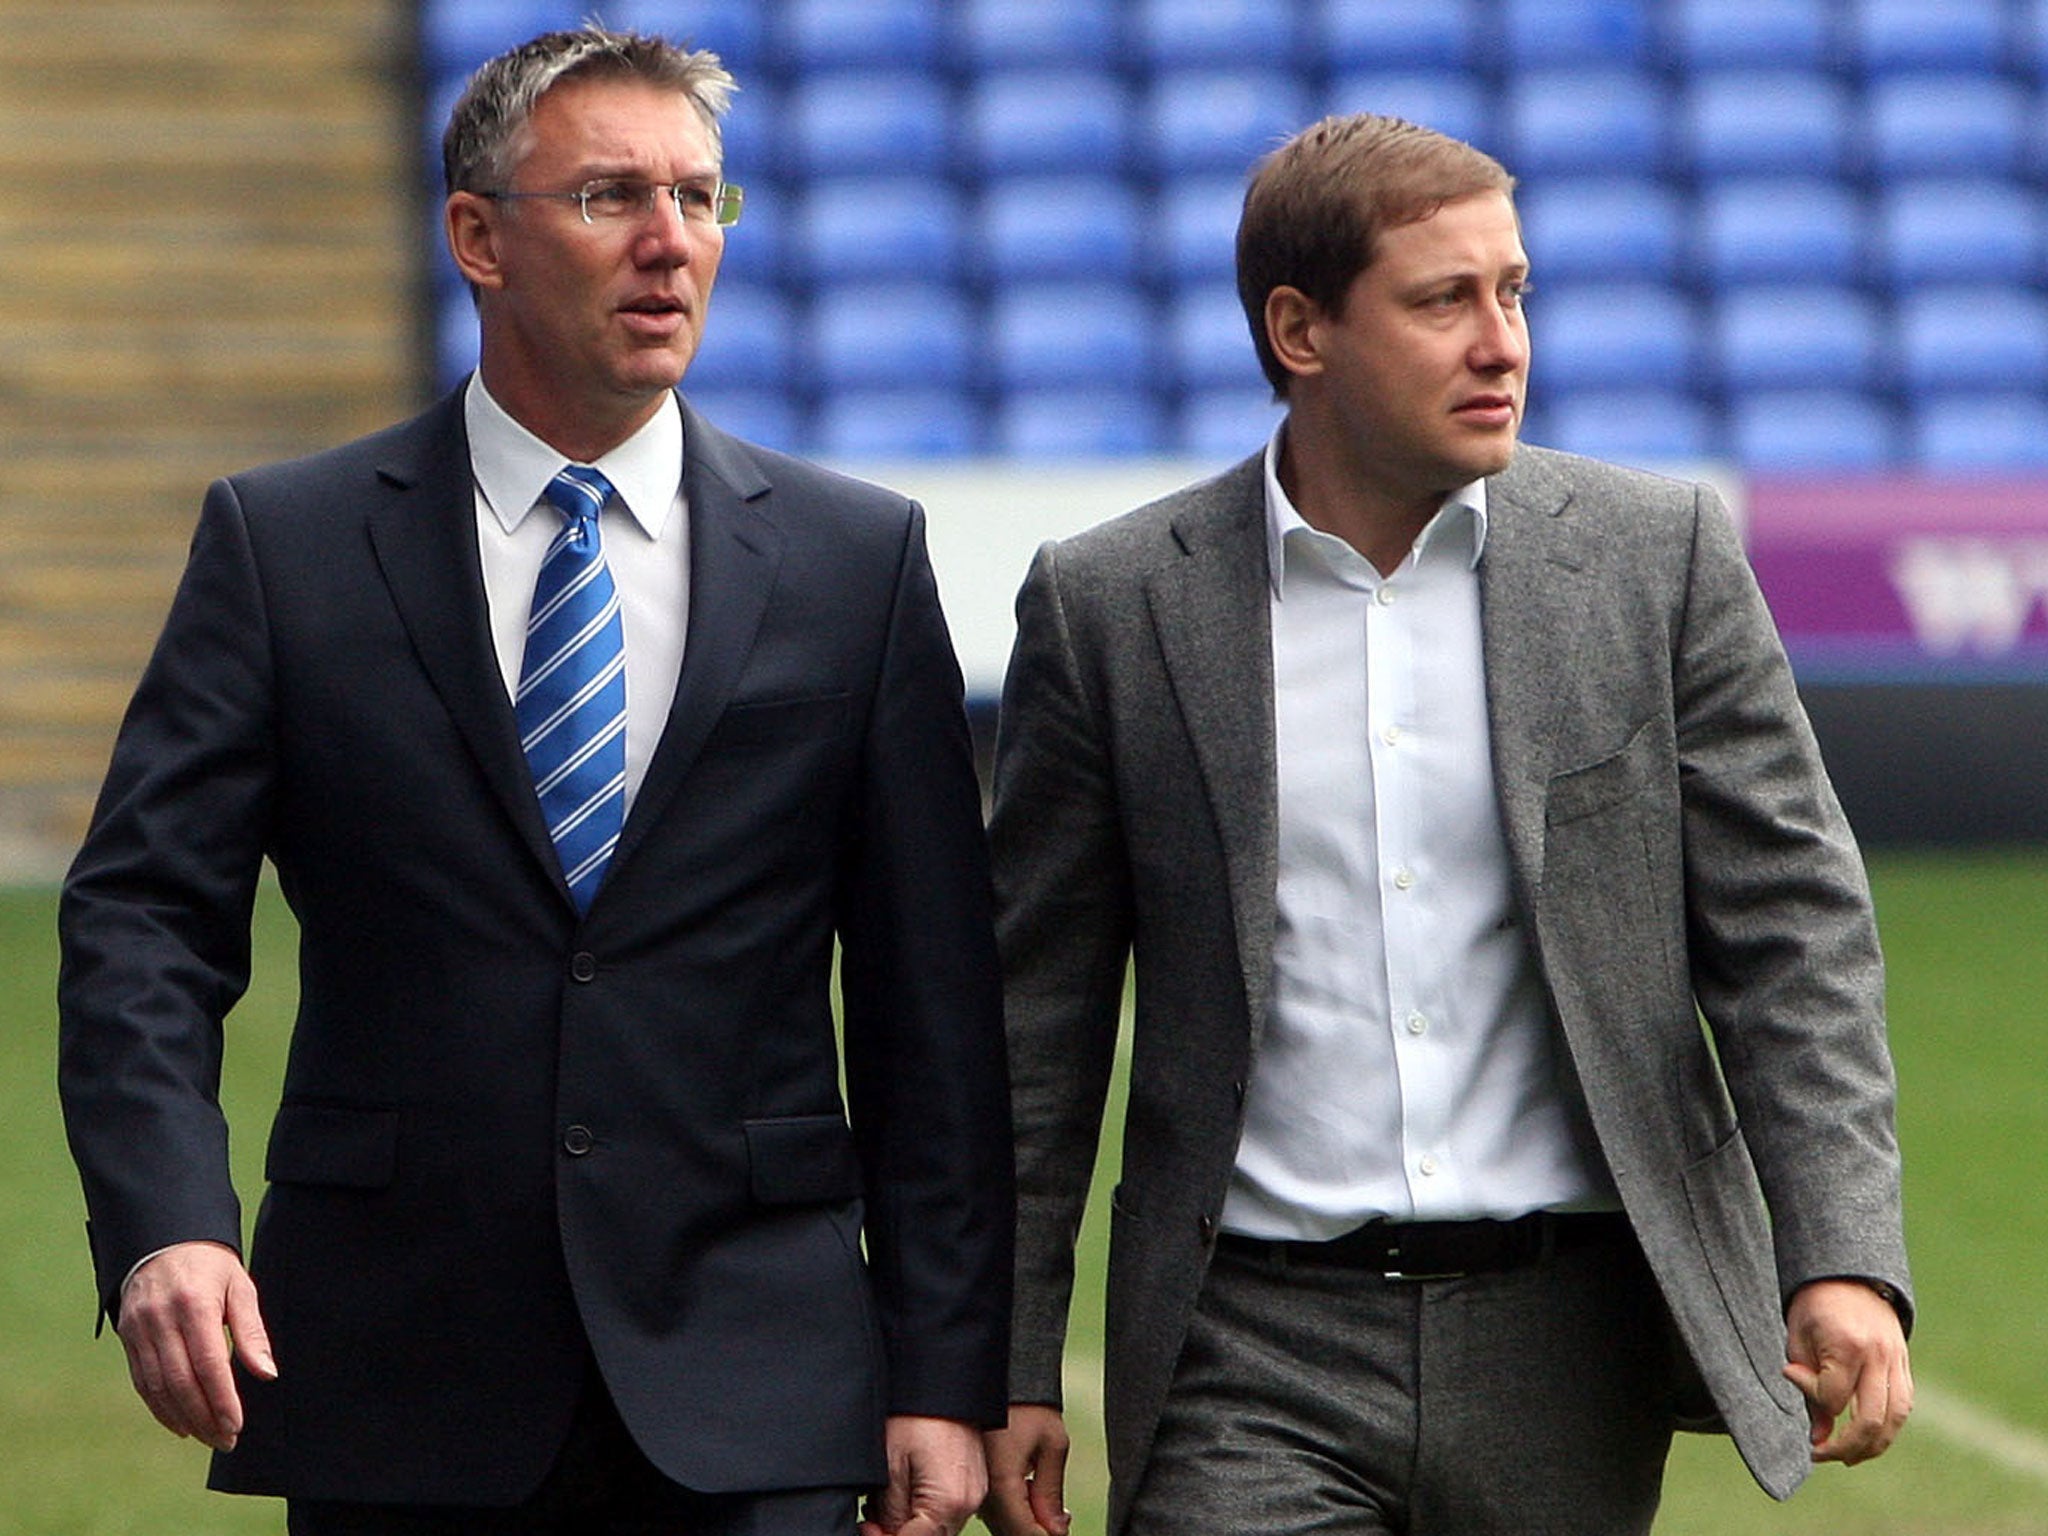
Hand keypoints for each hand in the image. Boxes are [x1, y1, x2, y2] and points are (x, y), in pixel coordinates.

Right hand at [116, 1241, 277, 1451]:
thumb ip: (251, 1331)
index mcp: (195, 1305)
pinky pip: (141, 1380)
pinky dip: (159, 1407)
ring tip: (207, 1436)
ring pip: (157, 1386)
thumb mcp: (240, 1287)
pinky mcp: (126, 1336)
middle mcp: (161, 1319)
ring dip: (182, 1418)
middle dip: (204, 1417)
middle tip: (225, 1440)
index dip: (222, 1399)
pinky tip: (180, 1423)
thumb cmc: (211, 1266)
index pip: (208, 1364)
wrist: (163, 1239)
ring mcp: (139, 1329)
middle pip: (180, 1381)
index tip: (236, 1425)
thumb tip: (267, 1373)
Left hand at [861, 1415, 987, 1535]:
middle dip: (898, 1532)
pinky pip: (946, 1510)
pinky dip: (923, 1509)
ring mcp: (975, 1492)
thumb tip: (887, 1534)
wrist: (940, 1378)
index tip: (866, 1528)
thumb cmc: (914, 1413)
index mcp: (950, 1502)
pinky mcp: (973, 1482)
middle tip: (872, 1516)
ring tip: (886, 1497)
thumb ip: (890, 1512)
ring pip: (936, 1528)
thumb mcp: (889, 1466)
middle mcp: (969, 1503)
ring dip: (910, 1523)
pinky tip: (905, 1488)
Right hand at [981, 1404, 1071, 1535]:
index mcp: (1002, 1482)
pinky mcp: (977, 1482)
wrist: (1004, 1380)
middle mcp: (982, 1491)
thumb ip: (1051, 1493)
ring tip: (1049, 1504)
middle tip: (1061, 1519)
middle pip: (1011, 1534)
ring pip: (1002, 1526)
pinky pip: (996, 1512)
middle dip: (1039, 1532)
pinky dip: (1016, 1513)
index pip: (1024, 1532)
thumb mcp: (1052, 1445)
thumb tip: (1057, 1531)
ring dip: (1027, 1524)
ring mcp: (977, 1488)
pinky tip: (1031, 1493)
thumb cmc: (1029, 1405)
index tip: (1063, 1532)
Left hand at [1783, 1278, 1911, 1464]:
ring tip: (1848, 1457)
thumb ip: (1808, 1385)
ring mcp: (1897, 1361)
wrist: (1849, 1274)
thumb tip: (1818, 1435)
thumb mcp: (1798, 1338)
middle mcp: (1879, 1357)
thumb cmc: (1814, 1304)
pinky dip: (1888, 1427)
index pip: (1833, 1397)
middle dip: (1846, 1446)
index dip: (1811, 1397)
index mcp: (1848, 1345)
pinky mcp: (1905, 1364)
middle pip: (1872, 1419)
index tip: (1793, 1376)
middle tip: (1821, 1454)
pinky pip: (1903, 1404)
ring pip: (1896, 1418)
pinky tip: (1868, 1437)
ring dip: (1873, 1446)